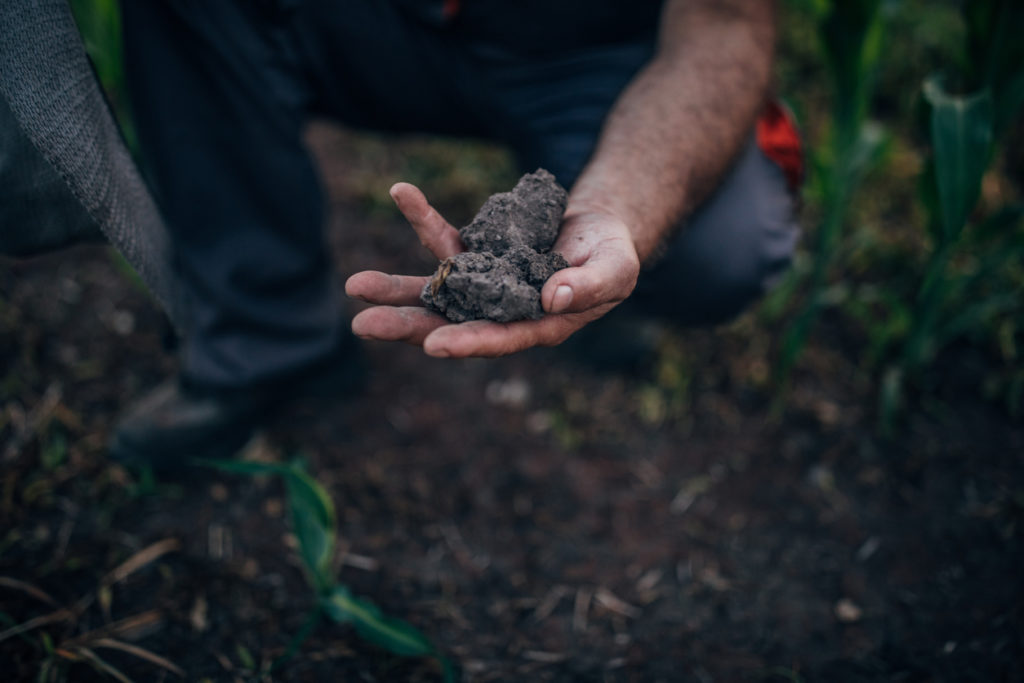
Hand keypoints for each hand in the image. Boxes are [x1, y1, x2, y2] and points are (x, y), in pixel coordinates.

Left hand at [344, 182, 639, 357]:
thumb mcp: (615, 269)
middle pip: (450, 323)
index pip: (498, 339)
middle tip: (363, 326)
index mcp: (536, 325)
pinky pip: (444, 239)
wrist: (598, 228)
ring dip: (396, 288)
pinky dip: (423, 218)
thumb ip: (589, 286)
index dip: (468, 342)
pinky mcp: (476, 255)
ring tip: (355, 285)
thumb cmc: (612, 255)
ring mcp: (484, 285)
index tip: (433, 346)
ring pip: (436, 288)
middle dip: (407, 325)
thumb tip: (553, 298)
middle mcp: (501, 311)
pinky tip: (401, 191)